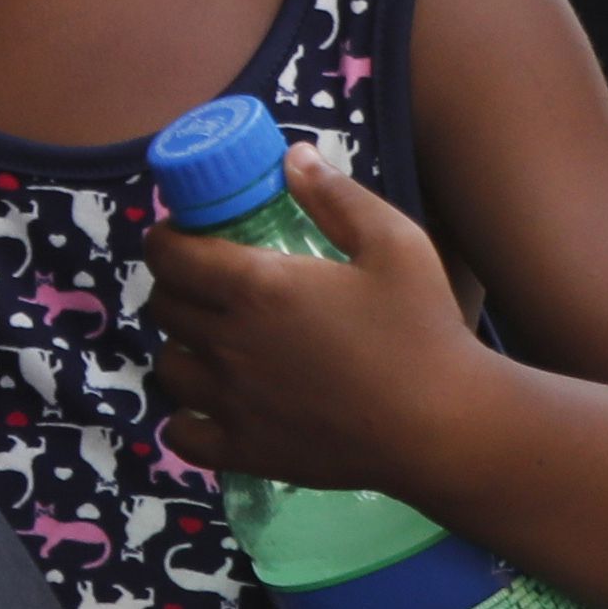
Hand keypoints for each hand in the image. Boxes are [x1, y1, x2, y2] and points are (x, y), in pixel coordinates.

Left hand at [145, 148, 498, 496]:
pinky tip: (210, 406)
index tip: (180, 235)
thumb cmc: (422, 328)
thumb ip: (335, 196)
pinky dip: (185, 418)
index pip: (170, 255)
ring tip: (210, 341)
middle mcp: (229, 343)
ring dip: (180, 347)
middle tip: (204, 282)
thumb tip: (292, 156)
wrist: (443, 425)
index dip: (165, 239)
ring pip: (168, 368)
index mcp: (256, 287)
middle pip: (164, 307)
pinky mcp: (245, 452)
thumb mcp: (392, 241)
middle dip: (174, 286)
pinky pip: (181, 434)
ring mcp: (231, 403)